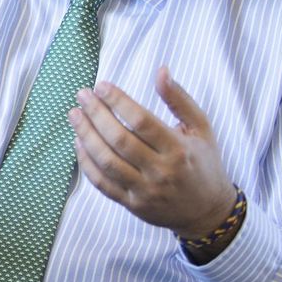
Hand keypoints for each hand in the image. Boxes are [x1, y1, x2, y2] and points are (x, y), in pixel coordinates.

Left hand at [67, 66, 237, 239]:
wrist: (207, 211)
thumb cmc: (203, 163)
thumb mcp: (201, 128)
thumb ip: (179, 99)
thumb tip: (160, 71)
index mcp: (179, 149)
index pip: (142, 121)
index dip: (118, 101)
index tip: (101, 85)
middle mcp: (161, 171)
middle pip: (119, 140)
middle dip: (96, 114)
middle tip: (82, 96)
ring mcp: (145, 190)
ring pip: (107, 162)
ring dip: (86, 136)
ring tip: (75, 115)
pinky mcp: (132, 204)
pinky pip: (102, 183)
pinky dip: (86, 163)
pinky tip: (79, 142)